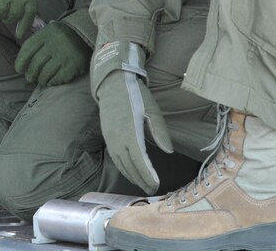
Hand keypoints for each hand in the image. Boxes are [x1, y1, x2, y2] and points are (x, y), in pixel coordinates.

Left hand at [15, 21, 90, 85]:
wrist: (87, 37)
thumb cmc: (62, 38)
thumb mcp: (48, 33)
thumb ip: (35, 44)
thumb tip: (20, 64)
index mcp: (47, 32)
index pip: (28, 48)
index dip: (20, 61)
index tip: (19, 69)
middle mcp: (55, 42)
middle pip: (36, 63)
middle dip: (31, 74)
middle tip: (30, 78)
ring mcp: (65, 54)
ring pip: (45, 73)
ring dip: (41, 80)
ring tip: (41, 80)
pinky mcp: (74, 65)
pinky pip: (57, 78)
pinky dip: (52, 82)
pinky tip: (52, 81)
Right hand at [91, 41, 171, 194]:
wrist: (113, 84)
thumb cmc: (136, 95)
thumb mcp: (152, 110)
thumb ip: (160, 131)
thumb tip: (169, 151)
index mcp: (130, 132)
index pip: (139, 160)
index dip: (147, 175)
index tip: (157, 185)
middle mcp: (117, 138)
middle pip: (129, 166)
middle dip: (141, 180)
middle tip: (153, 190)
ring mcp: (110, 139)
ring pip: (121, 164)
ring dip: (132, 177)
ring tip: (144, 185)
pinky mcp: (107, 137)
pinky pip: (115, 158)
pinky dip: (124, 169)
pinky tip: (131, 172)